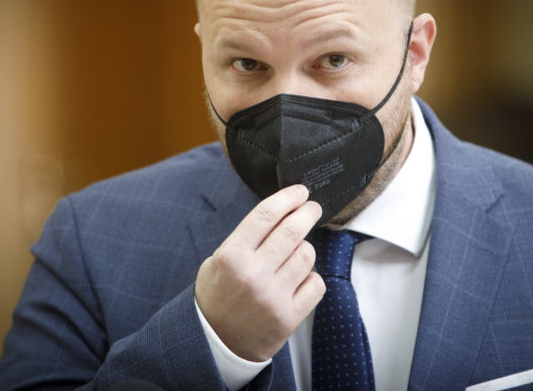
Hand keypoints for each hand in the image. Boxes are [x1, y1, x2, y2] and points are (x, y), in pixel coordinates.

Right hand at [194, 184, 324, 361]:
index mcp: (232, 255)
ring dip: (304, 249)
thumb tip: (279, 213)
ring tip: (294, 254)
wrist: (216, 342)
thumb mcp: (216, 261)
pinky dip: (311, 278)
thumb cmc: (218, 295)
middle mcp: (253, 274)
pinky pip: (316, 283)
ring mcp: (273, 296)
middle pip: (292, 230)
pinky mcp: (289, 316)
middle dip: (307, 212)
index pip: (266, 214)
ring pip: (307, 255)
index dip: (288, 197)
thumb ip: (245, 238)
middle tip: (312, 208)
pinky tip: (298, 280)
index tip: (300, 192)